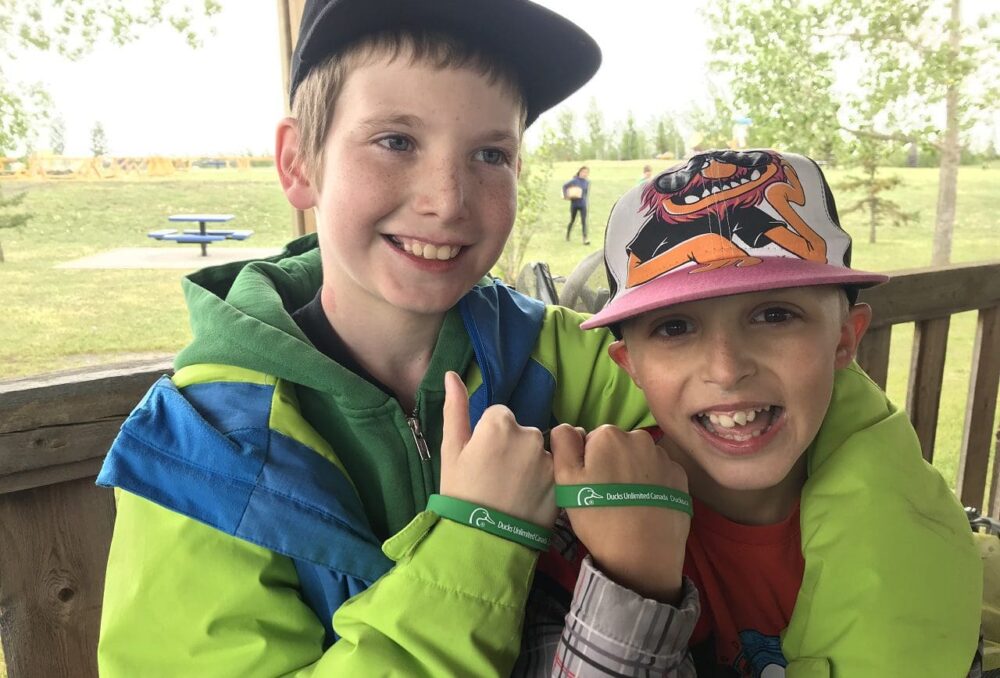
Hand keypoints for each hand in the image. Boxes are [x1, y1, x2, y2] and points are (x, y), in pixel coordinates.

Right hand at [439, 371, 555, 528]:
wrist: (483, 540)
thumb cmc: (461, 493)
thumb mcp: (451, 450)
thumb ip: (456, 408)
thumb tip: (452, 374)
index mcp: (500, 423)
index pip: (499, 417)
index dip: (488, 438)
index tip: (482, 461)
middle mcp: (529, 434)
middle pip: (521, 432)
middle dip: (511, 449)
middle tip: (496, 478)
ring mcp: (548, 458)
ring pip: (537, 451)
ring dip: (528, 464)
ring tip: (512, 491)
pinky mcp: (562, 480)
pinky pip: (552, 471)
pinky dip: (543, 481)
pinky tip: (528, 499)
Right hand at [551, 424, 689, 602]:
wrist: (643, 555)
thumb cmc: (599, 516)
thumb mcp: (566, 480)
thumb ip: (563, 443)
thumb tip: (569, 427)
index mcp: (609, 434)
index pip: (591, 441)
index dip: (587, 463)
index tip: (590, 486)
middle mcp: (640, 438)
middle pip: (617, 447)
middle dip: (611, 464)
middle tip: (607, 497)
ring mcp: (664, 457)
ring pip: (639, 459)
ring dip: (633, 473)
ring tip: (629, 504)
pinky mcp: (681, 477)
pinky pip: (660, 474)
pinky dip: (653, 485)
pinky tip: (647, 507)